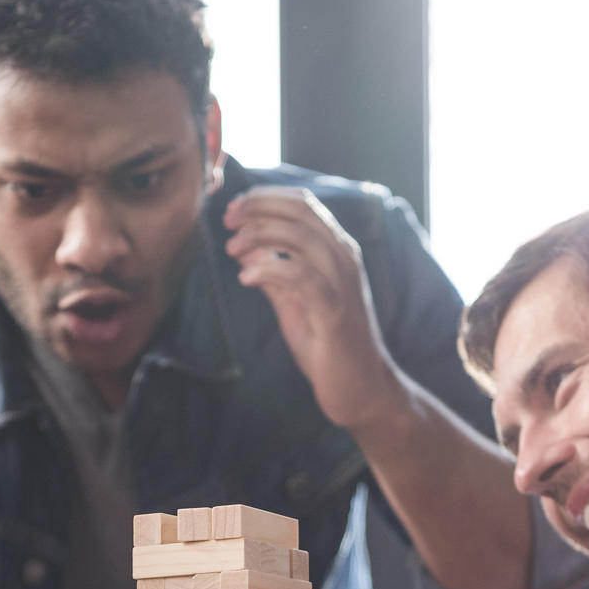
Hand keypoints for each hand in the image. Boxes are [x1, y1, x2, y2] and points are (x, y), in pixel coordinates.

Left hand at [223, 187, 405, 432]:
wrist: (360, 389)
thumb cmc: (327, 346)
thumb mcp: (293, 304)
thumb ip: (274, 277)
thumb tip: (247, 252)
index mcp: (336, 252)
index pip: (304, 204)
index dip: (266, 199)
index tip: (234, 209)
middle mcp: (343, 259)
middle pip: (301, 212)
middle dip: (259, 208)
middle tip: (228, 219)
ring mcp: (342, 284)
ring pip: (300, 237)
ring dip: (260, 235)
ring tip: (232, 249)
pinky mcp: (334, 311)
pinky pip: (301, 276)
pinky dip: (270, 268)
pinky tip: (246, 277)